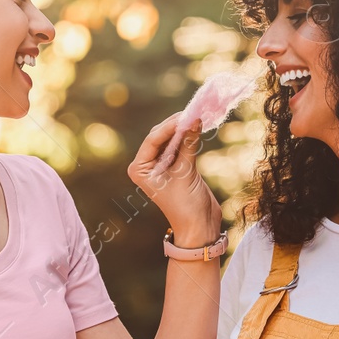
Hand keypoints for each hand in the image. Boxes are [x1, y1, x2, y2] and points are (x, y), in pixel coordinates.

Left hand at [128, 113, 221, 246]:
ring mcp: (160, 165)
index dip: (169, 126)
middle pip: (160, 136)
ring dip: (183, 129)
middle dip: (175, 125)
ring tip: (197, 116)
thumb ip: (188, 144)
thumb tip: (194, 119)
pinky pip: (179, 146)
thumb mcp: (186, 172)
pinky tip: (197, 127)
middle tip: (193, 112)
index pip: (153, 139)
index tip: (186, 115)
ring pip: (170, 139)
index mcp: (139, 168)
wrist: (199, 227)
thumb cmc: (186, 205)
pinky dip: (188, 137)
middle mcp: (146, 165)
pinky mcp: (174, 166)